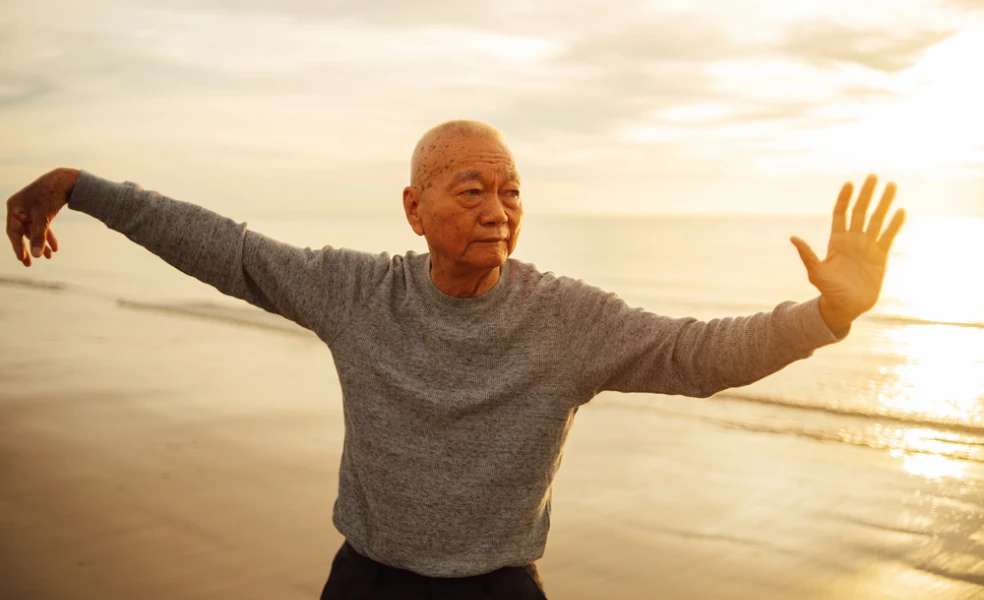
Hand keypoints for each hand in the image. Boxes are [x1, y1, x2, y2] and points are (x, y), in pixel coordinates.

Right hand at [5, 168, 78, 266]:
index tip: (23, 260)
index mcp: (14, 208)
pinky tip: (55, 248)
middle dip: (28, 248)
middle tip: (29, 264)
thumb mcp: (43, 218)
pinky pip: (42, 226)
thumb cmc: (50, 196)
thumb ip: (38, 236)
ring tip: (49, 257)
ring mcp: (30, 209)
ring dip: (41, 243)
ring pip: (34, 230)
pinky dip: (47, 236)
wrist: (65, 180)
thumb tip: (36, 255)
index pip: (13, 232)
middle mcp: (19, 208)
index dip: (18, 247)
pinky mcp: (40, 210)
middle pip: (22, 233)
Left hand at [790, 174, 905, 332]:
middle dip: (867, 194)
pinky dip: (895, 224)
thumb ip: (808, 255)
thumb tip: (793, 238)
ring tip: (892, 186)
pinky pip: (889, 236)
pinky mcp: (881, 256)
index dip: (845, 199)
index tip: (850, 183)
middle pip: (861, 211)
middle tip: (874, 176)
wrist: (846, 307)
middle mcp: (853, 240)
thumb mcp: (816, 273)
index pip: (841, 214)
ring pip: (878, 220)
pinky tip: (901, 211)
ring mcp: (868, 247)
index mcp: (837, 242)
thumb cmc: (828, 292)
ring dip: (884, 203)